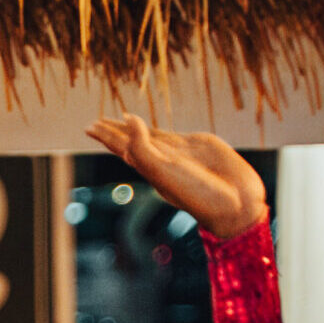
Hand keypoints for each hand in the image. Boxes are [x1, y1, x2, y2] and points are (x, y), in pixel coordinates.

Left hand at [86, 116, 265, 241]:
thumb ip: (143, 146)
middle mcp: (161, 161)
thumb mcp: (165, 171)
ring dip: (133, 128)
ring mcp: (178, 152)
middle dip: (113, 132)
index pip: (122, 148)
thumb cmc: (199, 194)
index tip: (89, 126)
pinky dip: (157, 129)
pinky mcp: (196, 145)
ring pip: (149, 137)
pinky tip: (149, 126)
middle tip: (95, 122)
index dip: (106, 137)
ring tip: (120, 119)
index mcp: (150, 170)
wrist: (234, 203)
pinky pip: (170, 135)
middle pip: (131, 142)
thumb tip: (128, 120)